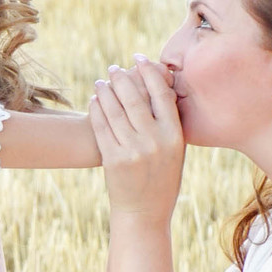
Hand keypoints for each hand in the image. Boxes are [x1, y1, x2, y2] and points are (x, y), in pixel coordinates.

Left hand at [89, 54, 185, 218]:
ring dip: (106, 90)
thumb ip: (169, 121)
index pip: (161, 93)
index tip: (139, 58)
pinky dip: (97, 109)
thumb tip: (160, 86)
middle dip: (122, 77)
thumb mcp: (175, 151)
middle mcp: (154, 141)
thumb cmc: (162, 178)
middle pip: (134, 96)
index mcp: (174, 136)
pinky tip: (95, 100)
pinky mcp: (112, 159)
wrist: (144, 213)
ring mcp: (132, 150)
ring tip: (102, 81)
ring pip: (115, 109)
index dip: (149, 71)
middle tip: (114, 68)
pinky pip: (101, 126)